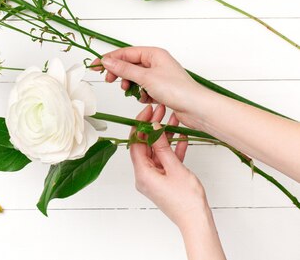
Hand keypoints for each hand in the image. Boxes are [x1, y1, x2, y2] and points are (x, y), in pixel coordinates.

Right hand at [90, 47, 206, 128]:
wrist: (197, 108)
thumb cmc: (177, 90)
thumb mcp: (145, 77)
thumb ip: (124, 69)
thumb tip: (106, 61)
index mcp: (154, 54)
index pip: (126, 53)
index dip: (110, 59)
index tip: (95, 66)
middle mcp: (156, 62)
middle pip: (129, 64)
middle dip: (120, 73)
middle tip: (109, 80)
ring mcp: (159, 76)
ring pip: (135, 78)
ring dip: (131, 85)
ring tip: (132, 91)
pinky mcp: (161, 89)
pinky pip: (143, 89)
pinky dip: (141, 94)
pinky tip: (147, 99)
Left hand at [130, 104, 208, 228]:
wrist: (197, 222)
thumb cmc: (186, 201)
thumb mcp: (175, 168)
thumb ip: (163, 147)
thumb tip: (153, 129)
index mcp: (142, 174)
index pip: (135, 143)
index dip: (140, 125)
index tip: (148, 112)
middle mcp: (144, 176)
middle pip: (145, 146)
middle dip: (153, 127)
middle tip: (160, 111)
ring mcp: (154, 178)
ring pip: (156, 151)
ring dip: (164, 136)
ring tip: (172, 119)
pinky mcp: (164, 180)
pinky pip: (165, 160)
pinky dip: (171, 149)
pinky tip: (180, 137)